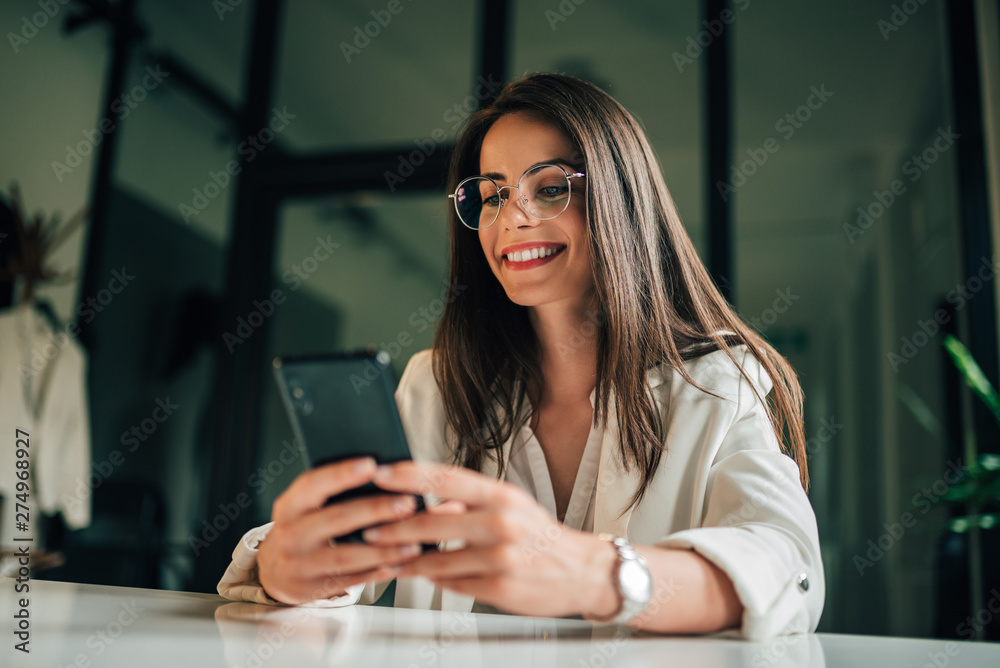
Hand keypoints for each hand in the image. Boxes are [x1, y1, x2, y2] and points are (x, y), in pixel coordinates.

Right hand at [257, 457, 425, 604]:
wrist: (275, 570)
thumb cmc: (303, 526)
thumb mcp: (305, 506)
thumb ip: (331, 492)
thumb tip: (381, 475)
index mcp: (289, 505)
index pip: (313, 484)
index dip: (342, 473)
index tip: (372, 464)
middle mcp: (290, 534)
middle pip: (337, 518)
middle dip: (376, 510)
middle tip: (407, 502)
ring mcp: (300, 564)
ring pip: (348, 555)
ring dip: (384, 549)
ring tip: (414, 542)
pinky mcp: (313, 588)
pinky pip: (351, 579)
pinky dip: (378, 571)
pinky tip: (400, 564)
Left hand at [362, 461, 620, 618]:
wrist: (583, 571)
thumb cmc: (541, 536)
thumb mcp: (511, 506)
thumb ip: (470, 502)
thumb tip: (430, 500)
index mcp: (501, 495)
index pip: (447, 478)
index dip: (410, 475)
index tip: (381, 474)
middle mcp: (501, 522)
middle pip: (432, 521)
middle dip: (393, 526)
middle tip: (368, 527)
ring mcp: (500, 556)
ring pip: (436, 558)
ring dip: (405, 559)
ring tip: (384, 557)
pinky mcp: (499, 586)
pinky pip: (452, 583)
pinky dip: (431, 579)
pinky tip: (418, 575)